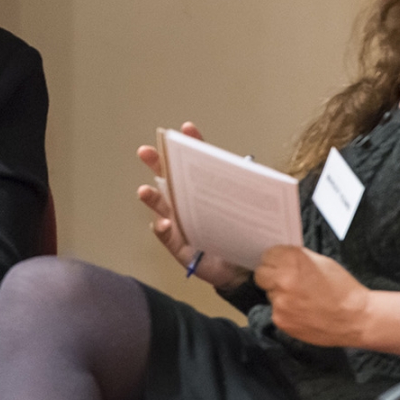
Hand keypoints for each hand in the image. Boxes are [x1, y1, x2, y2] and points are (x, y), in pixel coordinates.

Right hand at [137, 121, 247, 288]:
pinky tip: (164, 223)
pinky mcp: (180, 247)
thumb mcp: (249, 209)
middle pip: (170, 180)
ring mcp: (181, 224)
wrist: (246, 269)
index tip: (186, 129)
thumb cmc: (245, 235)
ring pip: (163, 207)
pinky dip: (164, 229)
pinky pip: (168, 237)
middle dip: (157, 164)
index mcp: (205, 191)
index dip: (192, 145)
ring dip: (153, 198)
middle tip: (146, 152)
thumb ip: (248, 191)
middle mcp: (188, 204)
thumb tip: (254, 171)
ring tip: (145, 191)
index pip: (198, 164)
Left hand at [254, 245, 368, 345]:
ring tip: (302, 298)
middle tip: (285, 280)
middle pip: (261, 274)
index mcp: (293, 261)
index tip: (281, 264)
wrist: (356, 318)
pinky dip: (286, 311)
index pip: (267, 255)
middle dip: (271, 275)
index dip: (276, 260)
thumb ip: (297, 258)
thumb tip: (280, 257)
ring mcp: (280, 302)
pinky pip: (276, 311)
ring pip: (269, 293)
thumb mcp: (321, 262)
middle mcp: (282, 280)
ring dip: (279, 294)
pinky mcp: (281, 320)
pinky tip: (303, 311)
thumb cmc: (342, 288)